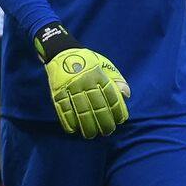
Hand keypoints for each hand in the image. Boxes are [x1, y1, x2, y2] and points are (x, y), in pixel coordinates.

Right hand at [35, 22, 129, 137]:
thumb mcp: (105, 65)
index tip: (121, 120)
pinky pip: (63, 109)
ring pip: (81, 110)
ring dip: (87, 125)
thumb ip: (117, 80)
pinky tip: (74, 130)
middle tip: (108, 132)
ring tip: (92, 135)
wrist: (62, 51)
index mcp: (99, 75)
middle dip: (104, 121)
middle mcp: (86, 82)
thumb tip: (127, 95)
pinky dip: (68, 121)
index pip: (111, 96)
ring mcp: (71, 87)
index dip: (117, 109)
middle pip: (97, 106)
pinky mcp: (58, 91)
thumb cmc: (88, 61)